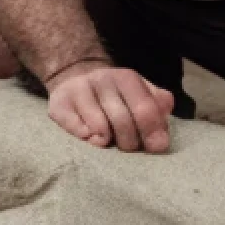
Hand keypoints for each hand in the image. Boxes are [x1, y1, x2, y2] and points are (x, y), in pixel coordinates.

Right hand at [46, 63, 174, 152]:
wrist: (75, 78)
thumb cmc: (115, 96)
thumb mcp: (139, 95)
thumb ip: (157, 106)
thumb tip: (165, 119)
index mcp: (127, 78)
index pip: (145, 108)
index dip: (153, 132)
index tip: (155, 147)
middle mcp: (102, 79)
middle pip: (123, 122)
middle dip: (130, 142)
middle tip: (128, 146)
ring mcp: (79, 90)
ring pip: (101, 129)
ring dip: (108, 142)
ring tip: (108, 140)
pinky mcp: (59, 104)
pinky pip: (78, 132)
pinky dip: (87, 140)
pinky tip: (89, 136)